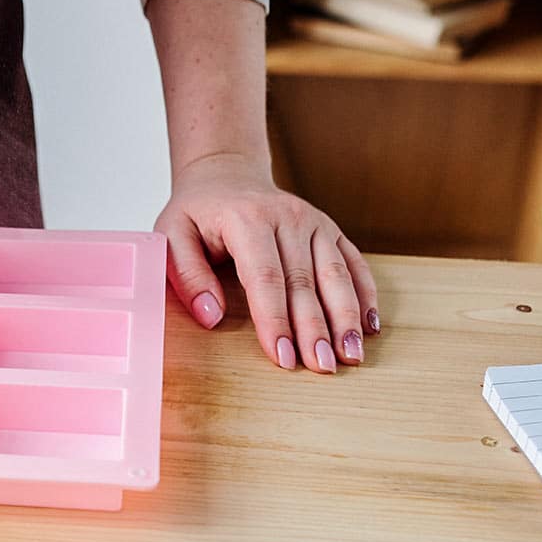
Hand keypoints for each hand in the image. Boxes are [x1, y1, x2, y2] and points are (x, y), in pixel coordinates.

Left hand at [156, 152, 380, 373]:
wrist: (226, 174)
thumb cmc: (197, 212)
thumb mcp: (172, 234)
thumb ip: (188, 275)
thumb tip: (211, 316)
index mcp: (246, 220)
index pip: (265, 277)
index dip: (275, 320)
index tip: (282, 357)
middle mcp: (286, 218)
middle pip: (304, 282)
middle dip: (315, 328)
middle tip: (322, 367)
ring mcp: (313, 222)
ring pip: (335, 274)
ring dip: (346, 317)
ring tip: (351, 356)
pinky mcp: (329, 229)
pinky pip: (352, 263)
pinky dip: (364, 294)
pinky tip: (369, 326)